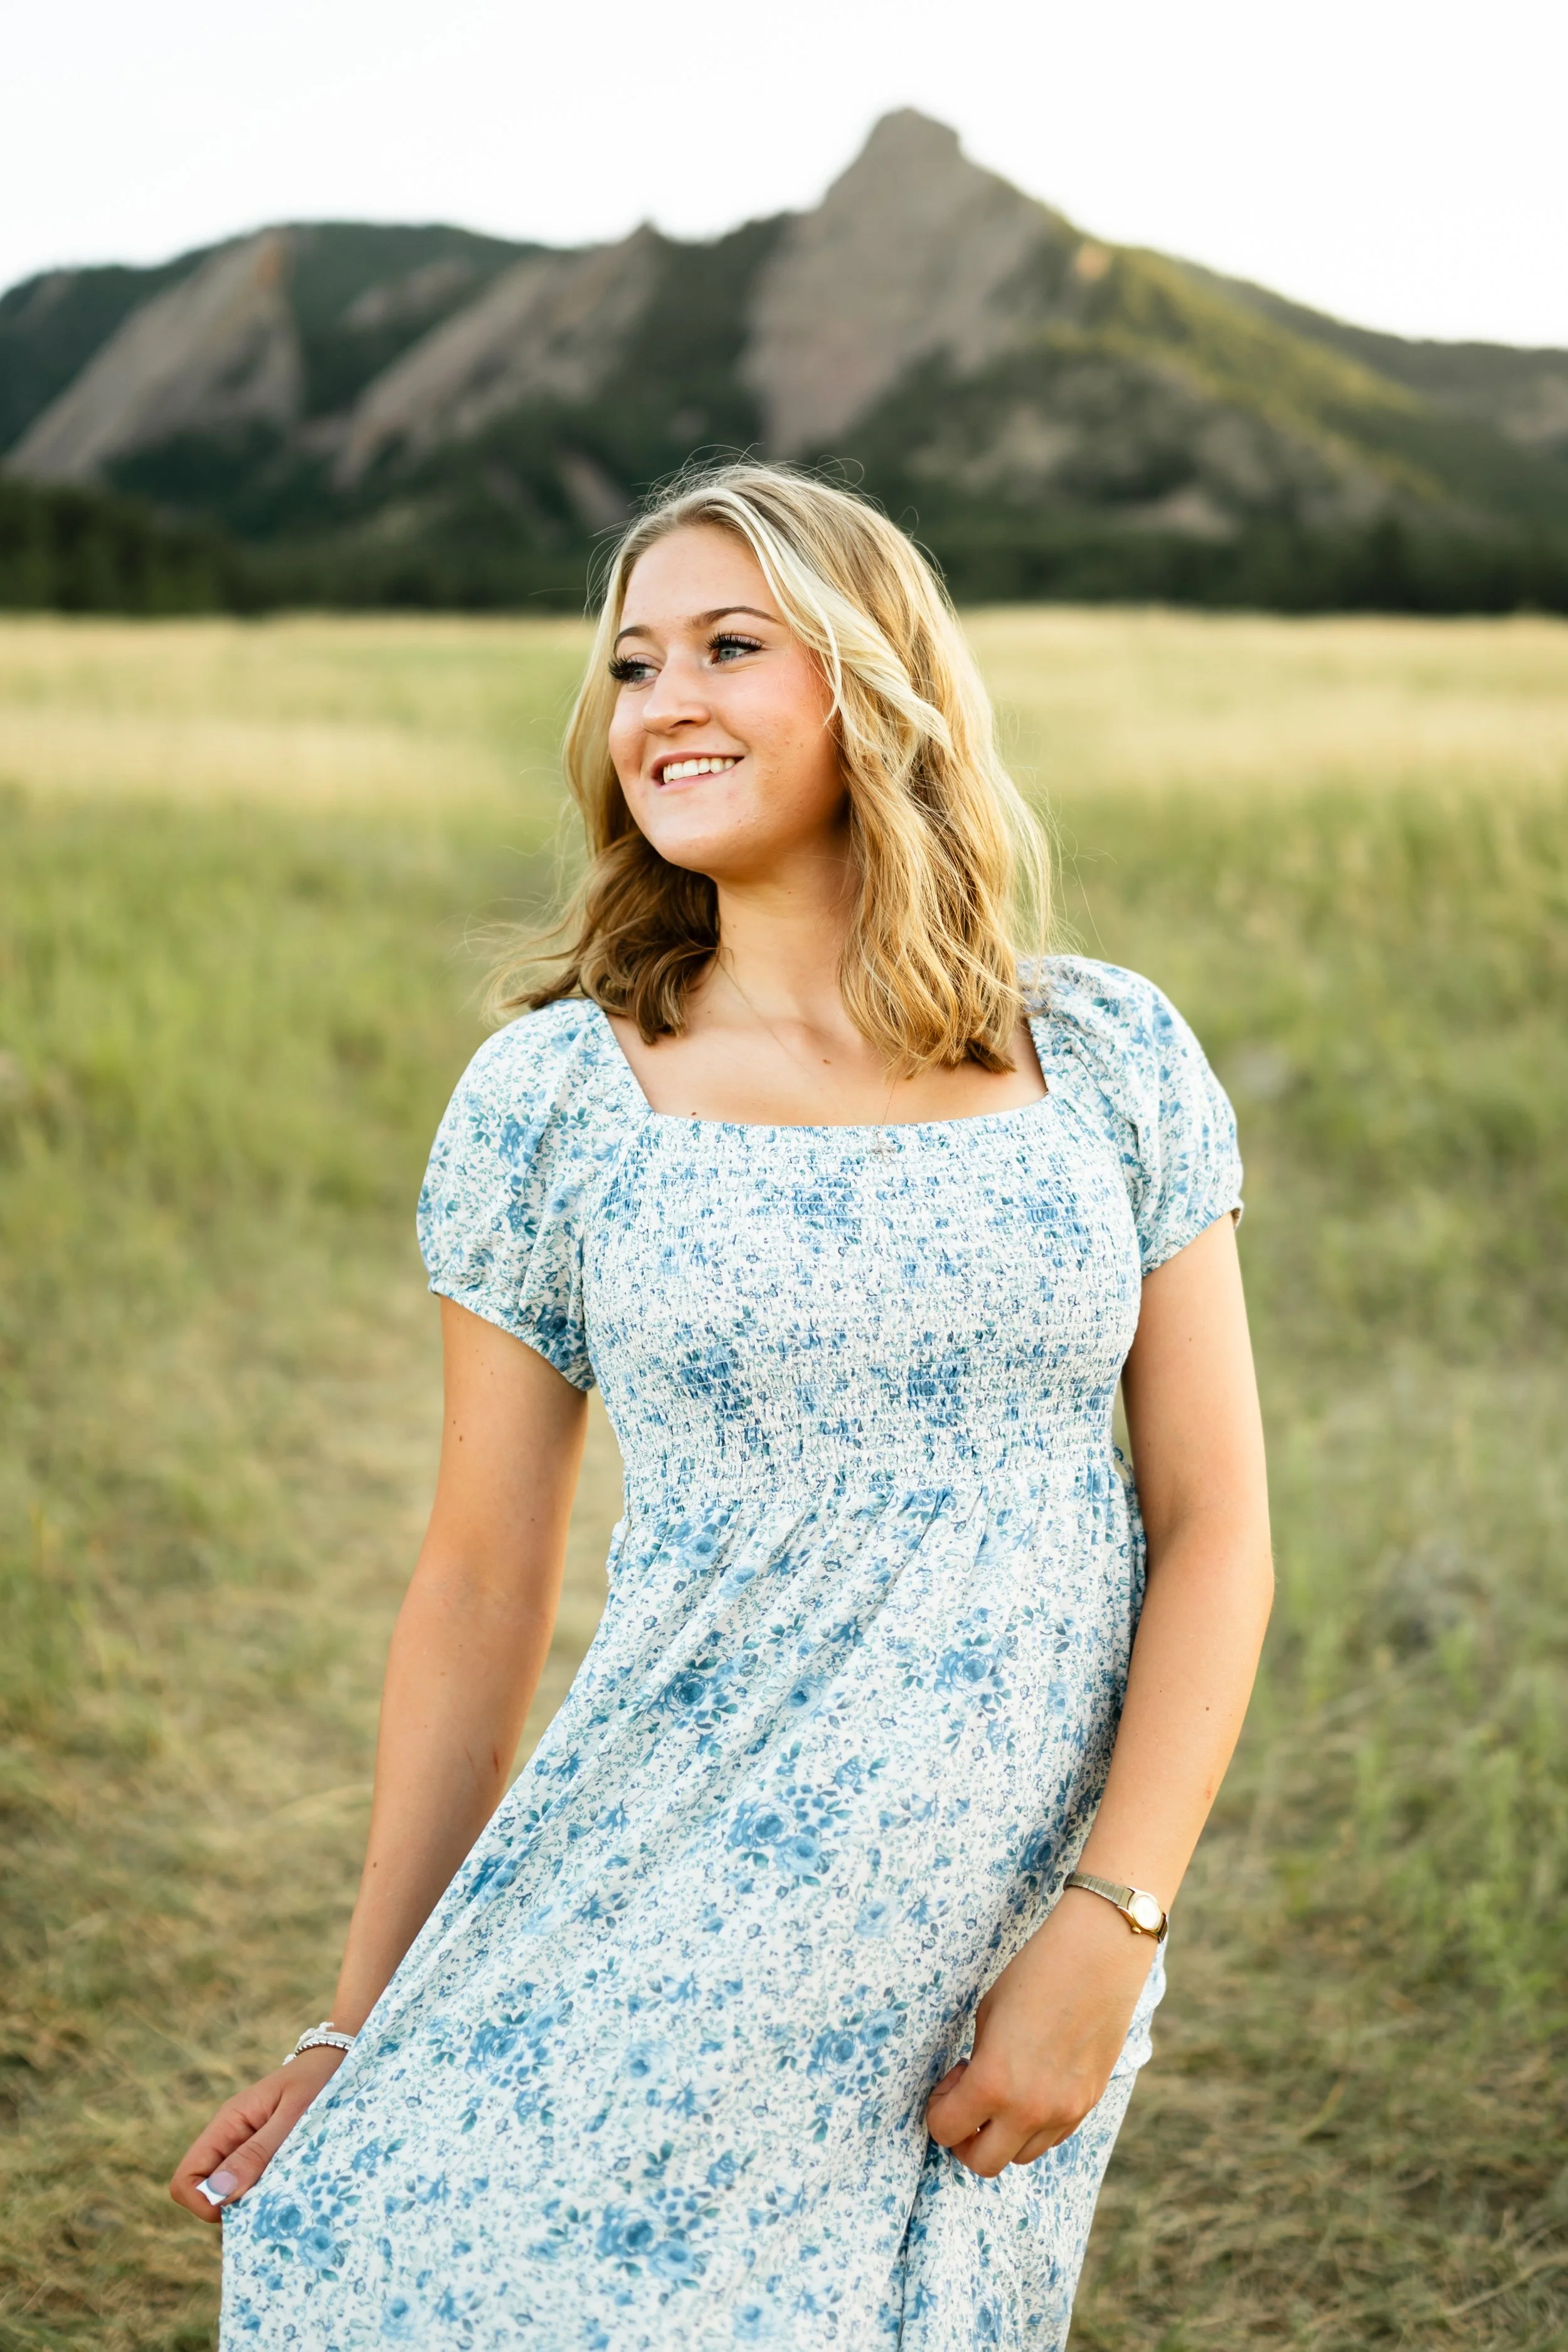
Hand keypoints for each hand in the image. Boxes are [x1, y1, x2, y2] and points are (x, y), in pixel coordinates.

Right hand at [169, 2045, 344, 2222]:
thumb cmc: (321, 2079)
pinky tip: (296, 2183)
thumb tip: (218, 2192)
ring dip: (253, 2201)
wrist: (344, 2059)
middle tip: (274, 2198)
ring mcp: (247, 2147)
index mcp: (228, 2123)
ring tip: (289, 2188)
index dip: (204, 2201)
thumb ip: (258, 2151)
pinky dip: (269, 2193)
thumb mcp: (294, 2114)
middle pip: (206, 2191)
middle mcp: (231, 2138)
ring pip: (230, 2193)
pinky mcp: (267, 2155)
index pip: (185, 2178)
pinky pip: (253, 2185)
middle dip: (232, 2206)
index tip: (242, 2204)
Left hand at [925, 1888, 1156, 2176]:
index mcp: (993, 2083)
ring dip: (1003, 2134)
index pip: (946, 2131)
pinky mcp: (1088, 2105)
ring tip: (1005, 2089)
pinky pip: (1052, 2138)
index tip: (949, 2083)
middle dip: (966, 2138)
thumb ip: (978, 2064)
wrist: (1097, 1958)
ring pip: (1021, 2156)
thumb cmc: (1033, 1975)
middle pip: (983, 2163)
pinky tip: (1033, 2085)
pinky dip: (1034, 2125)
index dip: (938, 2110)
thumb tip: (971, 2092)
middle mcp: (1029, 2110)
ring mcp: (1063, 2112)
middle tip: (967, 2100)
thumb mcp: (987, 2018)